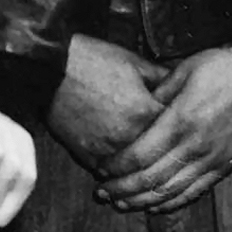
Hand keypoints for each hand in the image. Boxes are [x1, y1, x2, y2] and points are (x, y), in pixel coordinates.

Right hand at [46, 34, 170, 174]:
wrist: (50, 68)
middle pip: (156, 154)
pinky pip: (108, 171)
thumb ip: (162, 78)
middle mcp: (130, 135)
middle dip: (161, 153)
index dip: (180, 128)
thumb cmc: (91, 61)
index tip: (180, 129)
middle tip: (166, 153)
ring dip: (137, 168)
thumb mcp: (134, 62)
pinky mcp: (86, 155)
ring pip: (132, 168)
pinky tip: (118, 167)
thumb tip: (181, 88)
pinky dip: (114, 170)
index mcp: (146, 111)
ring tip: (143, 167)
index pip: (176, 129)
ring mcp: (107, 148)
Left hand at [96, 43, 231, 214]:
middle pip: (151, 179)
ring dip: (143, 201)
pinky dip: (173, 202)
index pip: (140, 155)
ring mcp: (214, 159)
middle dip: (122, 189)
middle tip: (101, 193)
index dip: (117, 167)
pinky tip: (155, 206)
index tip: (100, 168)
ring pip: (172, 191)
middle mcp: (197, 146)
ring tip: (120, 204)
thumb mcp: (182, 71)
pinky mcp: (227, 165)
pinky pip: (196, 192)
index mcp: (182, 121)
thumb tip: (132, 112)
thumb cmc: (223, 67)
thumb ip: (155, 95)